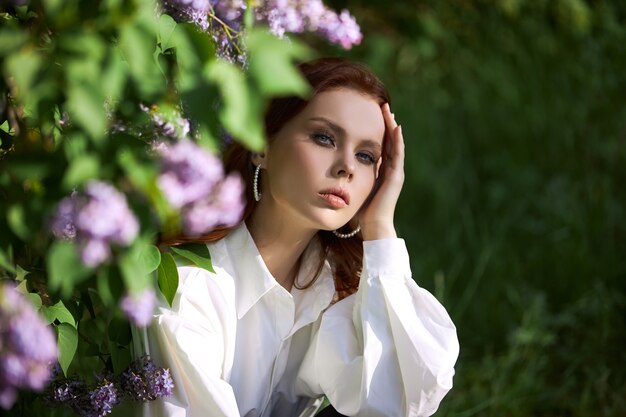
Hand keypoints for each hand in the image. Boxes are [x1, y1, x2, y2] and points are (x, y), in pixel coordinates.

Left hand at [359, 103, 404, 240]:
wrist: (374, 226)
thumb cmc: (361, 213)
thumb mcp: (354, 189)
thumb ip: (348, 179)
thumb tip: (333, 172)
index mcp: (380, 172)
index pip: (380, 146)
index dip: (377, 131)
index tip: (372, 115)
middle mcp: (390, 170)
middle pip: (389, 141)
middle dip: (386, 123)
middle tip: (382, 106)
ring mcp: (395, 172)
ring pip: (395, 144)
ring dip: (392, 126)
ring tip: (389, 111)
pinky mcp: (396, 176)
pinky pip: (397, 154)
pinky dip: (397, 140)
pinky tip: (396, 127)